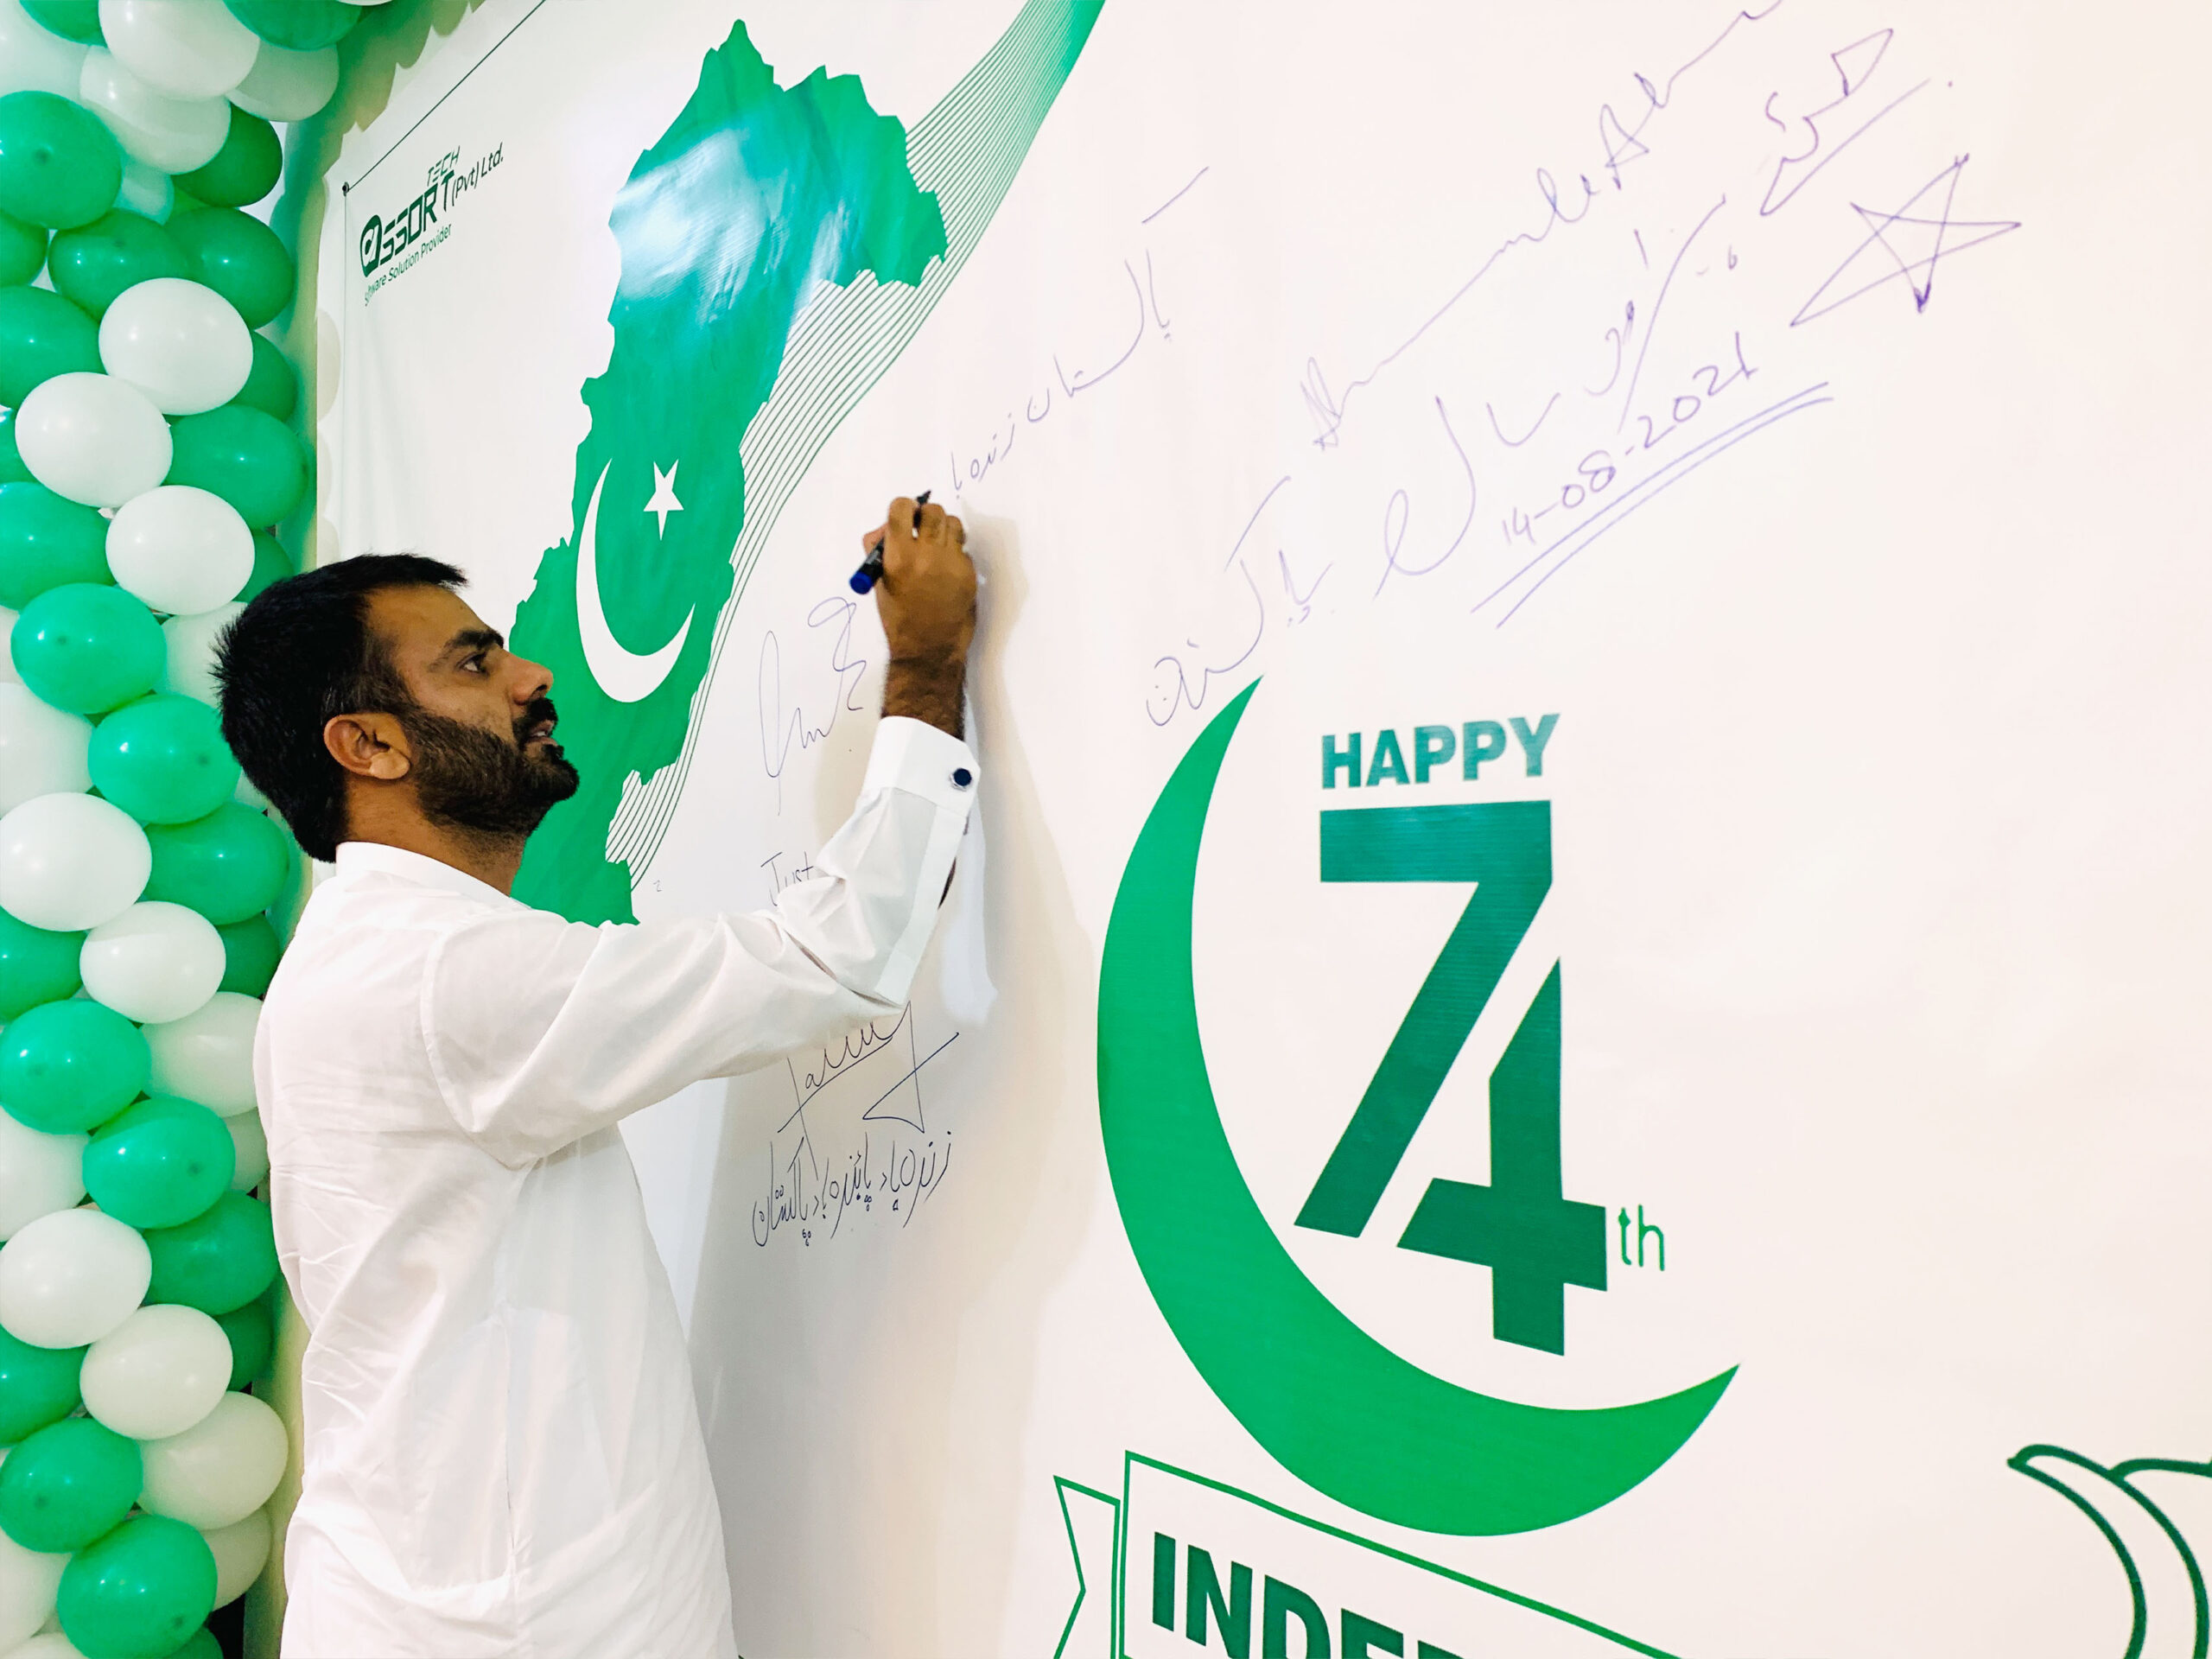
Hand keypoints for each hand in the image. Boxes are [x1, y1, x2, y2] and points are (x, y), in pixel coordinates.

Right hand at [863, 497, 973, 738]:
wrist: (928, 647)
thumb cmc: (899, 617)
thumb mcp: (879, 582)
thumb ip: (881, 550)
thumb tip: (886, 528)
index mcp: (898, 556)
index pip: (902, 508)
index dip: (903, 508)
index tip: (905, 515)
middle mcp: (926, 555)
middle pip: (933, 510)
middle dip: (926, 515)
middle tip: (923, 528)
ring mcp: (951, 563)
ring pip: (953, 524)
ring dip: (944, 529)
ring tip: (937, 546)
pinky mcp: (968, 572)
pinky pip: (962, 548)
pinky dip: (955, 552)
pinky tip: (946, 570)